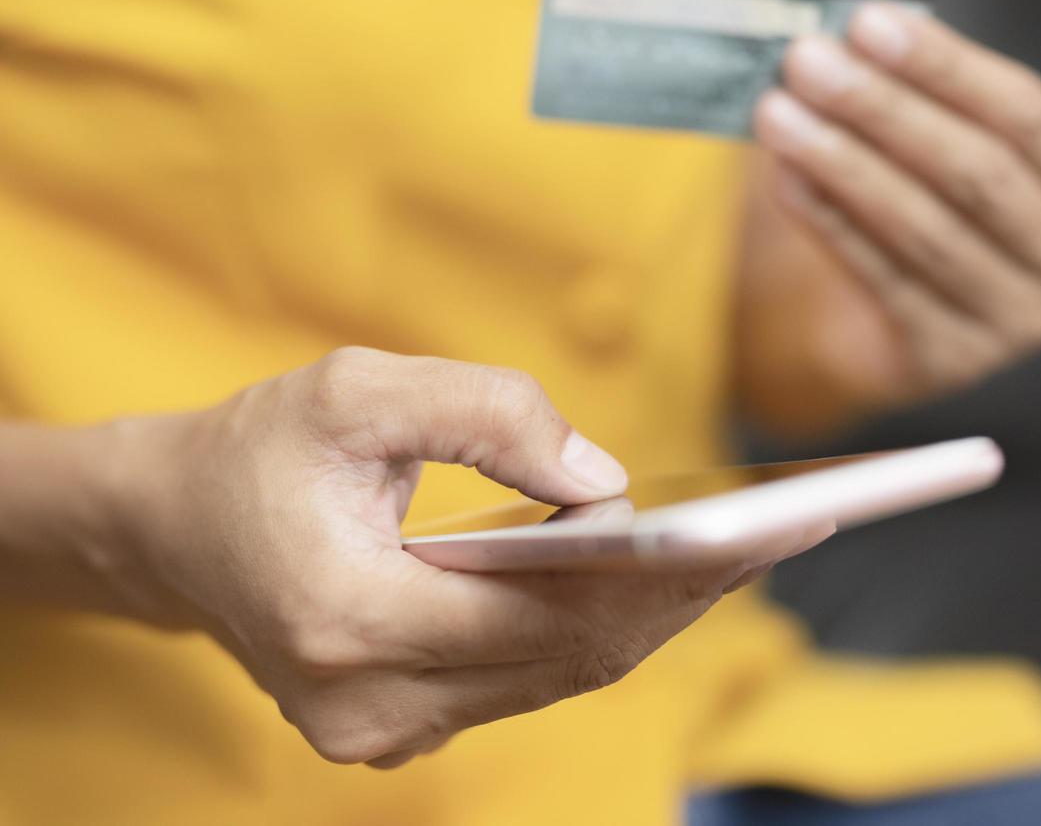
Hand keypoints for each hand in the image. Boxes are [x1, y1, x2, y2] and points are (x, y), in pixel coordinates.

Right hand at [105, 348, 782, 767]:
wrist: (171, 527)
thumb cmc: (258, 449)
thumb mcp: (358, 389)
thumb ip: (488, 416)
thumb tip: (610, 481)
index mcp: (349, 619)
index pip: (549, 613)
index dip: (668, 574)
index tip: (765, 531)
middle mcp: (369, 706)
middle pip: (574, 657)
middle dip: (688, 594)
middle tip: (788, 532)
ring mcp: (384, 733)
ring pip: (563, 676)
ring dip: (657, 613)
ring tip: (747, 549)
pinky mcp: (402, 727)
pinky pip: (532, 679)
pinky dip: (602, 628)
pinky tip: (663, 578)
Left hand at [752, 3, 1040, 407]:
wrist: (875, 328)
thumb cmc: (912, 208)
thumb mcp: (928, 145)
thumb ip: (909, 90)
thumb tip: (845, 33)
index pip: (1027, 114)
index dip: (947, 66)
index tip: (870, 21)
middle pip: (979, 172)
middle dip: (886, 109)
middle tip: (810, 63)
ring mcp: (1018, 320)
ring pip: (927, 228)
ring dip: (846, 163)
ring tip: (779, 115)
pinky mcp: (953, 360)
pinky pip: (885, 280)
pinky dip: (830, 222)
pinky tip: (786, 178)